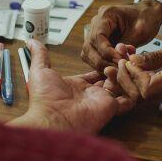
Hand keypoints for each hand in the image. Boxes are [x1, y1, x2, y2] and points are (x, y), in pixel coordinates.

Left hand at [11, 39, 134, 134]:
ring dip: (123, 71)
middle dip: (116, 64)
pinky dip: (130, 87)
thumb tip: (31, 41)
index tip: (110, 51)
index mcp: (76, 86)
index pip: (94, 73)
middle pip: (109, 77)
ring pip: (120, 84)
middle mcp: (90, 94)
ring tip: (122, 58)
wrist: (52, 119)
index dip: (102, 62)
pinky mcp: (110, 108)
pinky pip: (127, 99)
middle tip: (122, 50)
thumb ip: (39, 55)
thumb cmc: (44, 99)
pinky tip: (128, 73)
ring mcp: (101, 101)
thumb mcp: (40, 70)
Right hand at [80, 0, 161, 71]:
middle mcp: (96, 23)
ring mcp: (95, 32)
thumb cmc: (146, 19)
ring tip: (119, 67)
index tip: (120, 61)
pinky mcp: (98, 42)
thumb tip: (115, 57)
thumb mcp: (140, 30)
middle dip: (103, 61)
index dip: (106, 52)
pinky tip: (117, 66)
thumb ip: (126, 43)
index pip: (97, 37)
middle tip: (119, 68)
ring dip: (102, 64)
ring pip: (88, 54)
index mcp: (105, 15)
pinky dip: (104, 63)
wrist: (148, 15)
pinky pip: (94, 56)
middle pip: (88, 47)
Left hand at [104, 36, 161, 101]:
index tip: (128, 59)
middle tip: (118, 63)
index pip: (145, 88)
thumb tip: (134, 60)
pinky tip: (137, 66)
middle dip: (126, 79)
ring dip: (131, 80)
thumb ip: (157, 56)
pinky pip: (152, 89)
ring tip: (124, 63)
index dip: (132, 76)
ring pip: (145, 94)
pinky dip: (140, 80)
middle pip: (141, 95)